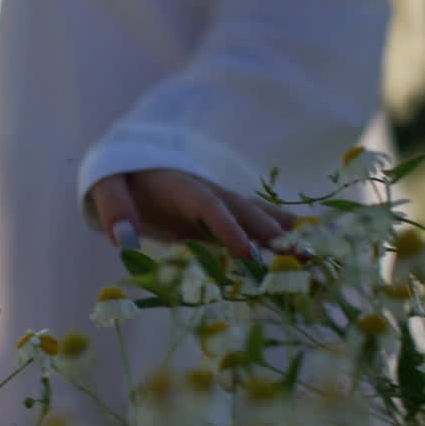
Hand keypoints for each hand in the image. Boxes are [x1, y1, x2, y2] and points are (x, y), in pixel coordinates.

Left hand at [89, 169, 296, 259]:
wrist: (135, 167)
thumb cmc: (122, 181)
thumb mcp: (108, 189)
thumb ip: (114, 210)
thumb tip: (122, 240)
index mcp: (183, 188)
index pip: (210, 208)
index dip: (229, 229)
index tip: (248, 254)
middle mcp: (211, 193)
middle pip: (245, 212)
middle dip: (272, 235)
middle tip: (298, 258)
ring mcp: (225, 203)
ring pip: (261, 216)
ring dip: (288, 235)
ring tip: (316, 256)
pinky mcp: (230, 216)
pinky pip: (262, 224)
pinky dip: (287, 234)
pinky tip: (314, 247)